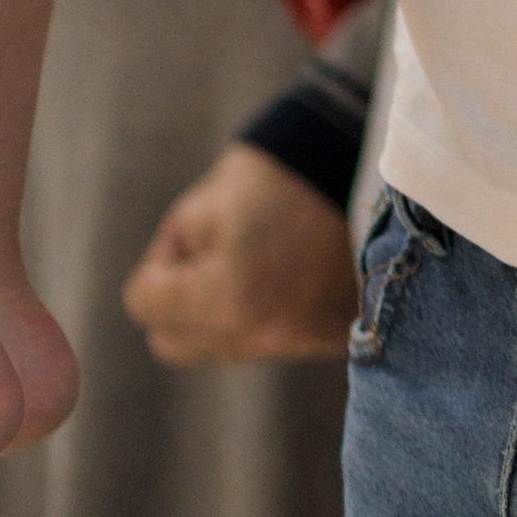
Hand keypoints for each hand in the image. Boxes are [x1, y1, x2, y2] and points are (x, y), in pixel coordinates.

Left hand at [122, 141, 358, 363]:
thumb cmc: (280, 174)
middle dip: (176, 301)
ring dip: (218, 310)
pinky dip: (260, 316)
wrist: (373, 170)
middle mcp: (257, 334)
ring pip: (217, 346)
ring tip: (253, 258)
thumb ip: (174, 249)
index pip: (143, 304)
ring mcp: (294, 345)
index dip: (159, 261)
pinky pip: (262, 342)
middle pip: (172, 343)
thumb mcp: (207, 200)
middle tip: (211, 251)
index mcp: (224, 294)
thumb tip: (161, 289)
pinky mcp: (323, 343)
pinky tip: (282, 275)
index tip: (194, 232)